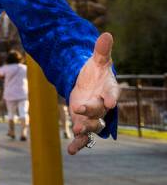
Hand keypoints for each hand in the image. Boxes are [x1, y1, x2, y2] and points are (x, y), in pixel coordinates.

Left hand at [67, 32, 119, 154]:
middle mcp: (103, 105)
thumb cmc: (95, 72)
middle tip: (80, 108)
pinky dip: (79, 145)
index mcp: (108, 89)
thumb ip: (102, 50)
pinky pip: (84, 137)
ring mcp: (93, 116)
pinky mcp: (83, 122)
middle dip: (90, 111)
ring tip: (75, 130)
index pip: (112, 92)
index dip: (111, 96)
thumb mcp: (97, 61)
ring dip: (85, 129)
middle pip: (100, 110)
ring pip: (92, 125)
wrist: (89, 85)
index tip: (109, 100)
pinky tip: (71, 151)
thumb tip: (107, 33)